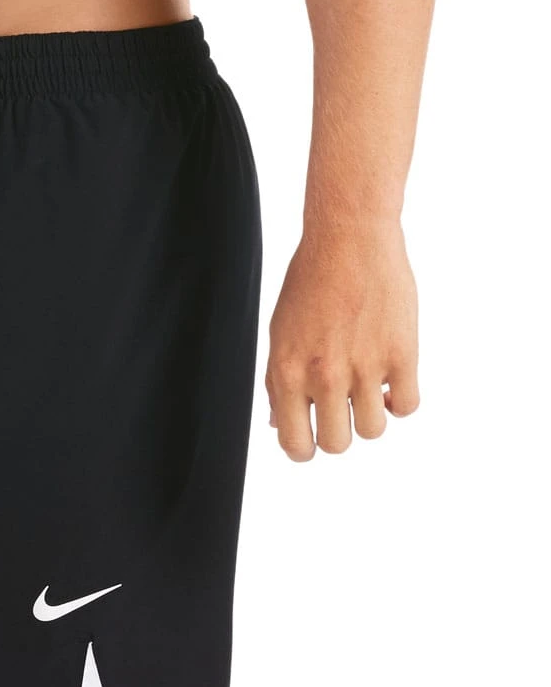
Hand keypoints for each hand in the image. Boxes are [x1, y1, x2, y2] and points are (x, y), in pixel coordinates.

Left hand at [265, 216, 419, 460]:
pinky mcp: (402, 354)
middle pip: (336, 444)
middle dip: (338, 432)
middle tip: (342, 409)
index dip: (304, 447)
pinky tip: (390, 381)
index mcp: (287, 373)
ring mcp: (365, 367)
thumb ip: (278, 383)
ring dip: (371, 416)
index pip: (295, 444)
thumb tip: (279, 426)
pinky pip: (407, 407)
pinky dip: (400, 401)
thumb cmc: (309, 283)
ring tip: (367, 388)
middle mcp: (324, 376)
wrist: (349, 239)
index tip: (312, 435)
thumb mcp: (280, 334)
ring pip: (373, 431)